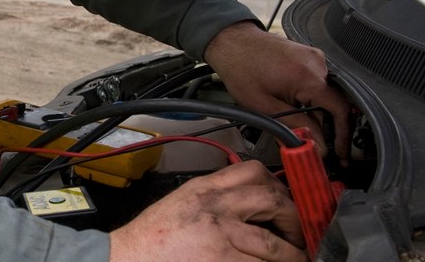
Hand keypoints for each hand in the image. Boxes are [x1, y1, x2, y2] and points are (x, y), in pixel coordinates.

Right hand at [108, 160, 305, 260]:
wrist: (126, 258)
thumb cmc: (151, 239)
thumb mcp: (182, 203)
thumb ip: (212, 199)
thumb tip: (247, 205)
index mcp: (204, 188)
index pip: (252, 171)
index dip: (279, 185)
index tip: (289, 199)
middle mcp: (215, 207)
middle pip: (271, 199)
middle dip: (294, 218)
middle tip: (298, 233)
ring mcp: (221, 235)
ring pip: (274, 243)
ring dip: (292, 255)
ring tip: (296, 260)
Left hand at [203, 21, 351, 160]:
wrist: (231, 42)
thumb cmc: (241, 69)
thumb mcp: (265, 107)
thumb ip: (295, 128)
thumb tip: (317, 146)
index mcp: (309, 77)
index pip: (341, 110)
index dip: (343, 135)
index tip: (341, 151)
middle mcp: (318, 64)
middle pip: (336, 103)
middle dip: (329, 128)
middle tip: (320, 146)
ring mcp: (315, 58)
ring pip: (328, 94)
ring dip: (319, 114)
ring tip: (303, 127)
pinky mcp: (309, 56)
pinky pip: (319, 83)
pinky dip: (313, 99)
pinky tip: (298, 108)